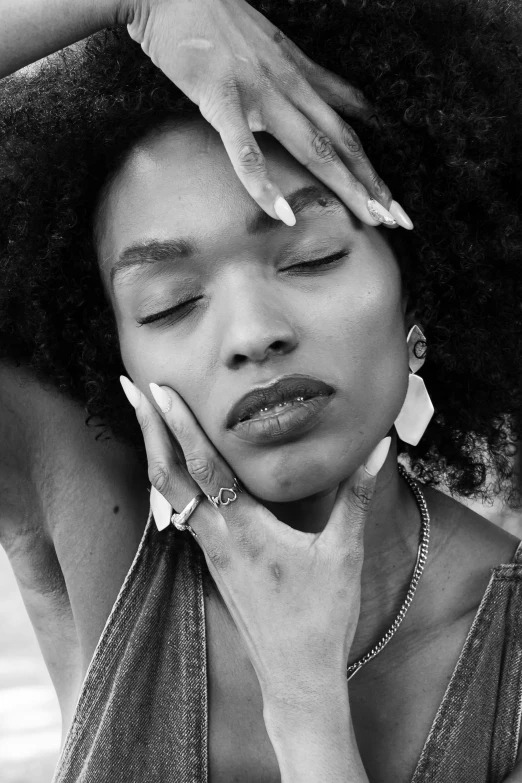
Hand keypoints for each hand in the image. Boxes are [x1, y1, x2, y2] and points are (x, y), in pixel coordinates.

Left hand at [121, 375, 391, 703]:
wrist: (296, 675)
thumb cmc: (321, 616)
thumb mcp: (343, 551)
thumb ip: (356, 494)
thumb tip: (377, 446)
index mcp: (245, 531)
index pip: (204, 467)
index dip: (181, 425)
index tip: (159, 389)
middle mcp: (217, 538)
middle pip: (167, 475)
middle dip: (148, 428)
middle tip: (131, 385)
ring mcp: (211, 551)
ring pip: (169, 493)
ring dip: (155, 451)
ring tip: (145, 416)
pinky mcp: (214, 561)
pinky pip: (181, 511)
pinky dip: (170, 479)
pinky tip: (175, 467)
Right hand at [123, 0, 411, 228]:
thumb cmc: (213, 18)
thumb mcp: (275, 47)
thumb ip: (308, 78)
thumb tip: (343, 103)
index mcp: (299, 76)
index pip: (348, 128)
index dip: (372, 168)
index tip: (393, 202)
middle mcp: (289, 85)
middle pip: (342, 144)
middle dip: (374, 185)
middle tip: (401, 222)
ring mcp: (258, 91)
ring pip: (312, 146)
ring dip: (344, 184)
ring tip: (369, 219)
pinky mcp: (220, 96)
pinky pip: (245, 148)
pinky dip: (263, 184)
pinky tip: (282, 214)